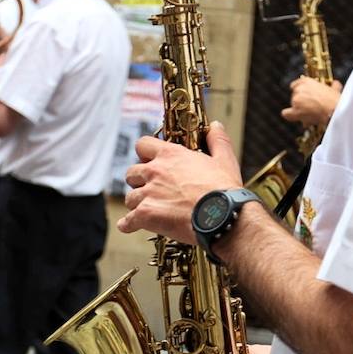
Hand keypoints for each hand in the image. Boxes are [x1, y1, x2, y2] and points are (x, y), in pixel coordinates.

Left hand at [120, 121, 243, 243]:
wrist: (222, 217)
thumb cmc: (223, 191)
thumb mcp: (224, 160)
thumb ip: (217, 140)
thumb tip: (215, 126)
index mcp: (171, 155)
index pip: (142, 145)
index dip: (145, 154)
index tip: (150, 161)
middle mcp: (155, 172)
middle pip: (131, 173)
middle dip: (138, 181)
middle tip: (149, 188)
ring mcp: (148, 194)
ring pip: (129, 198)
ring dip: (136, 203)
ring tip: (147, 210)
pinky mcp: (146, 215)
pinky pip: (127, 221)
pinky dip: (128, 224)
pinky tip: (131, 226)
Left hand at [281, 78, 341, 127]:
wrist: (335, 110)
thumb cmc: (336, 100)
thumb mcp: (335, 89)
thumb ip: (333, 85)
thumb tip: (335, 84)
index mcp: (306, 81)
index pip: (295, 85)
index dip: (300, 92)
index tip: (304, 97)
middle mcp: (299, 89)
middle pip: (294, 96)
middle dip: (301, 103)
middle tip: (310, 109)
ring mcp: (296, 99)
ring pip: (293, 106)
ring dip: (299, 111)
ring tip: (310, 115)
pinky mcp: (295, 110)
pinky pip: (286, 113)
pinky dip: (290, 116)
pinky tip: (296, 118)